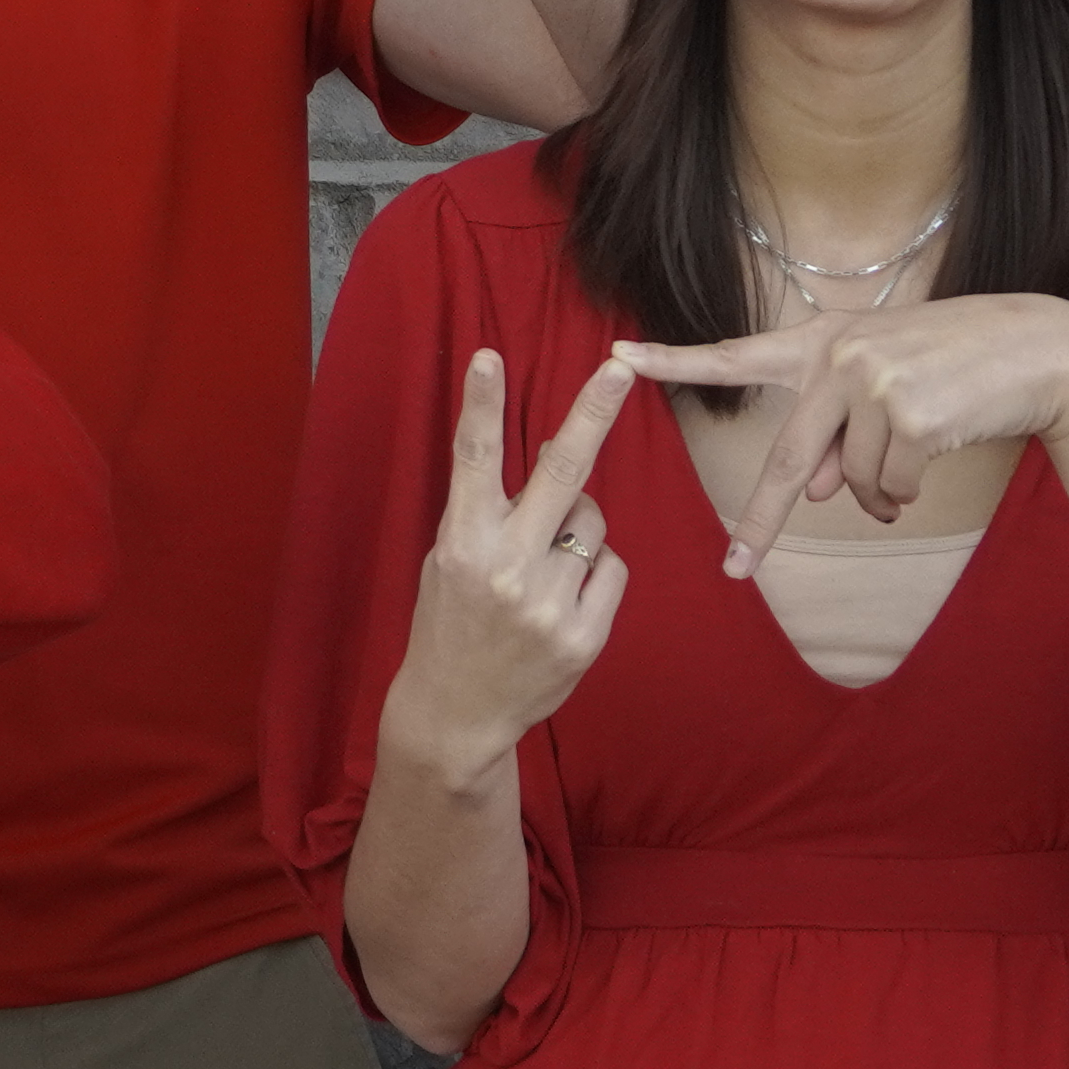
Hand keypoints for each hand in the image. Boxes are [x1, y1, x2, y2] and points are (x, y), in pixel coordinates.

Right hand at [378, 348, 639, 780]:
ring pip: (594, 523)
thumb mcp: (448, 558)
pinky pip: (611, 569)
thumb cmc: (450, 621)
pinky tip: (563, 602)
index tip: (489, 355)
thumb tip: (556, 455)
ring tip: (542, 570)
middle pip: (561, 474)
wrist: (456, 712)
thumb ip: (491, 511)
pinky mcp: (584, 634)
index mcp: (462, 541)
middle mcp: (506, 566)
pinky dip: (594, 573)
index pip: (473, 459)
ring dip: (579, 529)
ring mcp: (549, 602)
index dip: (481, 404)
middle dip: (591, 415)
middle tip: (621, 369)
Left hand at [613, 293, 1068, 577]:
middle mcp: (837, 355)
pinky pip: (891, 488)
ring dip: (882, 494)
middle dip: (762, 524)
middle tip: (735, 568)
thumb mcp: (885, 392)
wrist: (1036, 351)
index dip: (674, 361)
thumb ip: (839, 436)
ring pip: (854, 483)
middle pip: (786, 460)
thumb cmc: (956, 371)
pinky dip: (911, 490)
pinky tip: (941, 443)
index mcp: (821, 342)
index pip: (735, 353)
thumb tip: (816, 494)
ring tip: (919, 452)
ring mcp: (871, 381)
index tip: (615, 359)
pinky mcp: (907, 412)